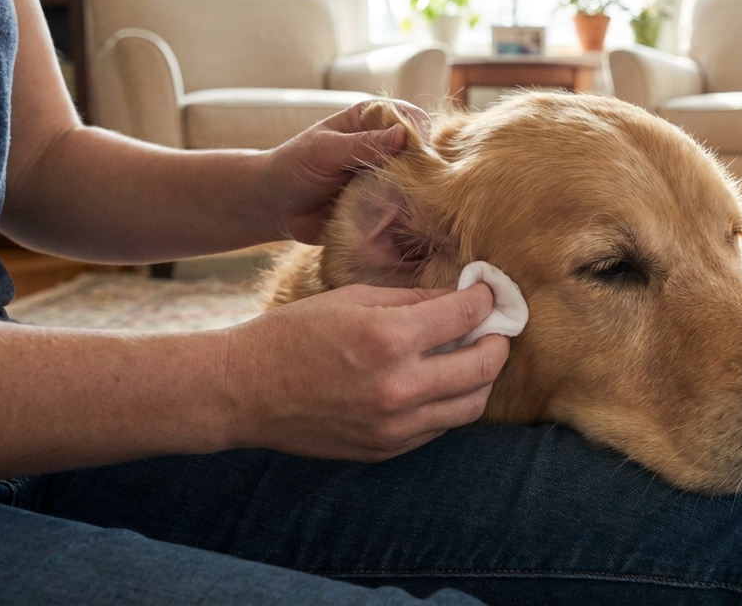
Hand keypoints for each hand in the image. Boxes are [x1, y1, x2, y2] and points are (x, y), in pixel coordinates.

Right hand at [220, 282, 508, 460]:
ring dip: (481, 378)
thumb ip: (413, 299)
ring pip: (471, 405)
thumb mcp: (351, 298)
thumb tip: (461, 298)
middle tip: (493, 327)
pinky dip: (450, 403)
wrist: (243, 392)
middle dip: (498, 341)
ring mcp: (394, 426)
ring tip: (471, 356)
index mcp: (388, 339)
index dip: (486, 298)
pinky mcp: (385, 449)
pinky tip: (438, 383)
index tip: (489, 292)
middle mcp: (398, 387)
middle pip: (484, 366)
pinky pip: (440, 427)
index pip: (466, 315)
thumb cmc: (293, 334)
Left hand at [258, 100, 431, 243]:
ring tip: (395, 205)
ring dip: (412, 194)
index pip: (410, 118)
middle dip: (420, 169)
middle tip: (403, 186)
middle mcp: (385, 146)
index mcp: (371, 120)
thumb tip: (402, 135)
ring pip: (418, 182)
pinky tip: (394, 219)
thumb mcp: (324, 151)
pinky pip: (405, 207)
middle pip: (421, 152)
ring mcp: (387, 176)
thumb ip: (361, 144)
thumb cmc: (294, 167)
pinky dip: (405, 214)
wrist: (276, 206)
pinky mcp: (385, 204)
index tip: (413, 155)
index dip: (417, 135)